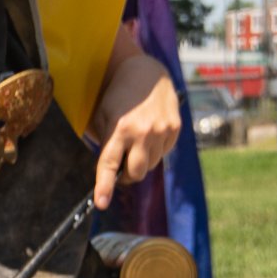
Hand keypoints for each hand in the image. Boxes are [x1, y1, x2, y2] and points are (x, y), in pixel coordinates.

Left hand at [92, 51, 180, 209]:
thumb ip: (106, 143)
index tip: (101, 203)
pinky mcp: (175, 129)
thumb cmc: (118, 96)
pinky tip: (148, 135)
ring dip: (140, 162)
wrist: (147, 73)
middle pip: (136, 173)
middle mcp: (143, 131)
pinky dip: (153, 151)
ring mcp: (162, 131)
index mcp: (120, 128)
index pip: (110, 163)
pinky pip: (162, 154)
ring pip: (150, 166)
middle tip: (120, 169)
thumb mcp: (104, 115)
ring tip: (135, 144)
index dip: (104, 186)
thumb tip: (112, 172)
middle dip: (126, 176)